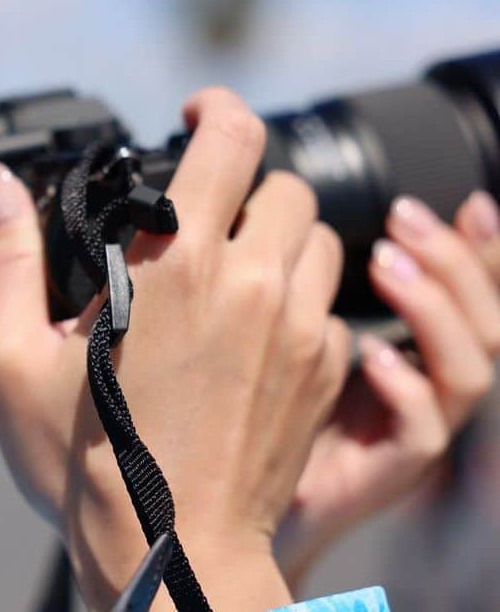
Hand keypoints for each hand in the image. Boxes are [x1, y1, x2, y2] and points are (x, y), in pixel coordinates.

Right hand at [0, 87, 349, 610]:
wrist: (172, 550)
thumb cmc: (85, 464)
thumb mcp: (13, 361)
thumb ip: (9, 259)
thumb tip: (0, 185)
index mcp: (178, 268)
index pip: (232, 140)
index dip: (217, 110)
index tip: (197, 115)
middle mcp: (254, 286)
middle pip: (285, 185)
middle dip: (245, 186)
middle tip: (203, 217)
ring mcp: (300, 331)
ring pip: (320, 240)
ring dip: (279, 239)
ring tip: (232, 273)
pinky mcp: (324, 374)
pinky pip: (331, 306)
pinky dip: (299, 300)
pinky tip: (254, 333)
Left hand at [276, 191, 499, 589]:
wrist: (226, 499)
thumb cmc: (250, 406)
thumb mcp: (283, 329)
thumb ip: (303, 280)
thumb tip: (287, 209)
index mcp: (411, 351)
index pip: (469, 294)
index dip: (480, 249)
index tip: (468, 202)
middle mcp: (425, 388)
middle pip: (485, 320)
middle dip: (453, 260)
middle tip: (402, 216)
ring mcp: (411, 431)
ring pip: (470, 370)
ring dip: (434, 309)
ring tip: (384, 266)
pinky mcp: (385, 471)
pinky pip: (424, 432)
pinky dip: (407, 388)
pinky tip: (371, 356)